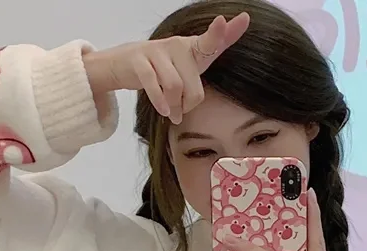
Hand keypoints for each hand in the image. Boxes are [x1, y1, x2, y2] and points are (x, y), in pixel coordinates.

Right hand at [84, 13, 249, 123]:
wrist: (124, 64)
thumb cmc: (163, 69)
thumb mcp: (190, 67)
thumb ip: (215, 51)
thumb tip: (243, 24)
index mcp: (192, 48)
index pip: (208, 42)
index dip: (217, 33)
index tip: (222, 21)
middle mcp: (177, 45)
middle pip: (193, 88)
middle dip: (188, 105)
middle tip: (181, 111)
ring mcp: (157, 50)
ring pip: (175, 87)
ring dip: (173, 107)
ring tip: (170, 112)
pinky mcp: (139, 59)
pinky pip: (154, 85)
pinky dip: (160, 102)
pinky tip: (164, 111)